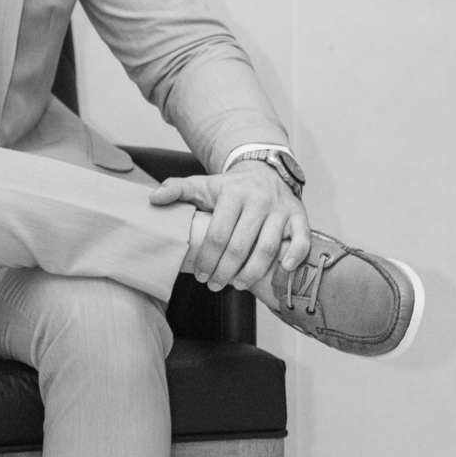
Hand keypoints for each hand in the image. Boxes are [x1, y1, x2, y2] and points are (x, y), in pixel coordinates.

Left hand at [150, 160, 310, 292]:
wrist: (264, 171)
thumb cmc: (229, 187)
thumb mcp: (201, 185)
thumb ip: (176, 190)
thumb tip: (152, 199)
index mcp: (233, 193)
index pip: (217, 234)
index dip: (207, 258)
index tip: (200, 275)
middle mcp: (259, 200)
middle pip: (241, 245)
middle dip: (225, 271)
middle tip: (215, 285)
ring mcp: (281, 209)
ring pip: (268, 247)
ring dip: (253, 272)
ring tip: (238, 284)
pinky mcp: (299, 215)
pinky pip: (302, 239)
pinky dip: (295, 256)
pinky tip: (282, 270)